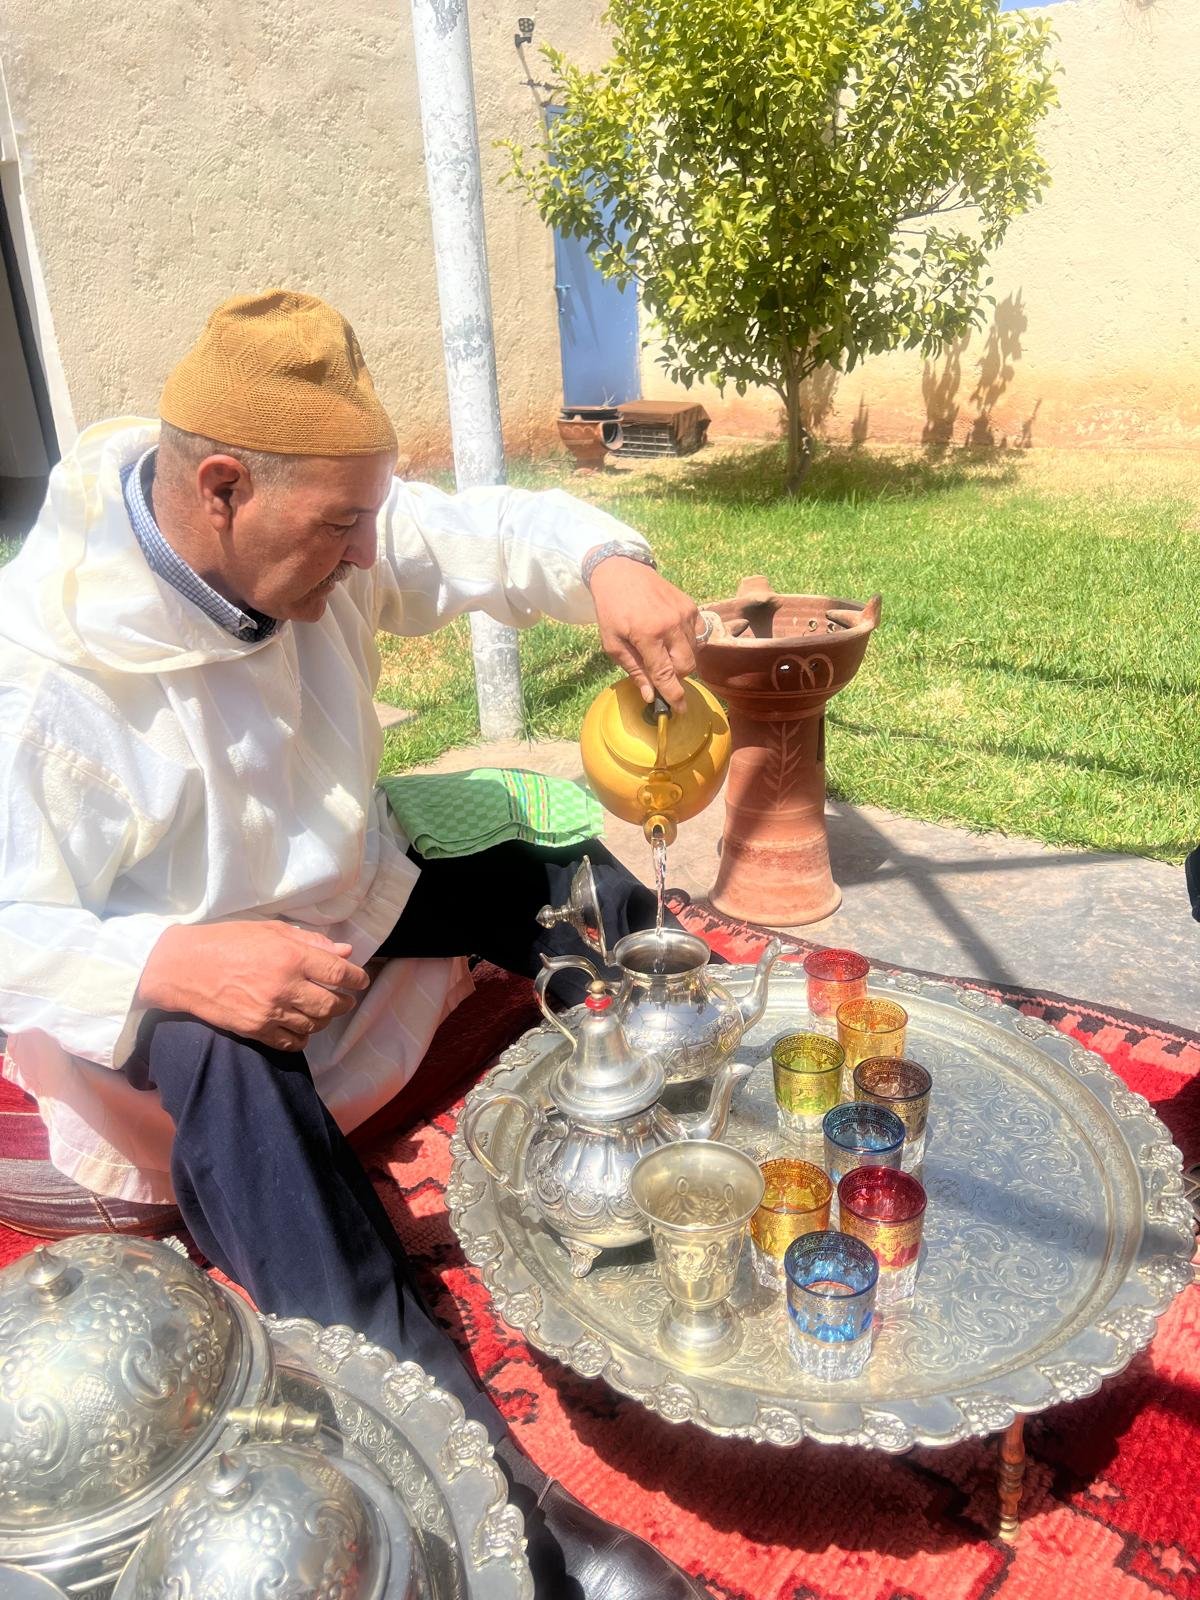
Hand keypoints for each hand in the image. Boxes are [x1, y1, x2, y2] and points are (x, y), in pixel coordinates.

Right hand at [137, 921, 369, 1051]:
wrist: (184, 967)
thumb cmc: (228, 941)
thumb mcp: (271, 931)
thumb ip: (311, 942)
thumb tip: (345, 952)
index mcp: (291, 956)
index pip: (339, 972)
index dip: (356, 978)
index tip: (360, 980)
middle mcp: (284, 986)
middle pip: (332, 1003)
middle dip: (344, 1002)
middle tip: (344, 998)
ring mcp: (270, 1011)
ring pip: (315, 1025)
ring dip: (324, 1019)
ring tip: (321, 1010)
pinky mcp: (255, 1030)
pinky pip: (291, 1042)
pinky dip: (303, 1037)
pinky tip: (301, 1027)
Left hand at [587, 556, 701, 712]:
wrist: (621, 571)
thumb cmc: (612, 609)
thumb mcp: (612, 643)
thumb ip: (633, 670)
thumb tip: (650, 696)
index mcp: (647, 635)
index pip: (666, 674)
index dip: (673, 695)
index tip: (680, 710)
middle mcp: (671, 624)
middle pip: (686, 666)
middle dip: (676, 676)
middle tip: (662, 672)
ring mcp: (684, 614)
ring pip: (694, 652)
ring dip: (681, 659)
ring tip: (663, 649)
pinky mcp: (691, 606)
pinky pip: (698, 636)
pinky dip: (689, 644)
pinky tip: (673, 639)